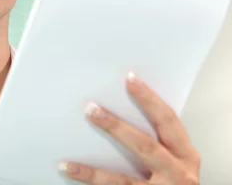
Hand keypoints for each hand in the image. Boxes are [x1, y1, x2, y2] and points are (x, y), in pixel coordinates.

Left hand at [60, 73, 200, 183]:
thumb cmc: (175, 181)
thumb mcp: (173, 161)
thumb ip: (155, 141)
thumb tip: (116, 112)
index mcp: (186, 156)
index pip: (168, 121)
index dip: (150, 99)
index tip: (129, 79)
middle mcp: (178, 175)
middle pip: (145, 145)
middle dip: (116, 126)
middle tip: (91, 108)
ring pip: (123, 179)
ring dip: (93, 170)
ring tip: (67, 161)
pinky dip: (89, 181)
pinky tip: (69, 171)